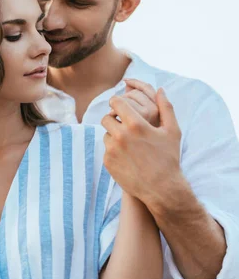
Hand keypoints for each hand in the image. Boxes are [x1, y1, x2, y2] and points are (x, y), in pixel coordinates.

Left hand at [102, 88, 183, 206]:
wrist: (161, 189)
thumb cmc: (169, 158)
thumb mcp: (172, 131)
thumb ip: (166, 107)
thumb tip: (160, 89)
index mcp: (136, 124)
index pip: (116, 102)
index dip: (118, 102)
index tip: (122, 107)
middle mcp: (121, 135)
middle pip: (107, 118)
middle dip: (114, 119)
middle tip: (124, 125)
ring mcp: (112, 150)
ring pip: (106, 134)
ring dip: (114, 135)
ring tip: (129, 143)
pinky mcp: (108, 162)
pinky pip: (106, 149)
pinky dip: (114, 150)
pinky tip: (127, 156)